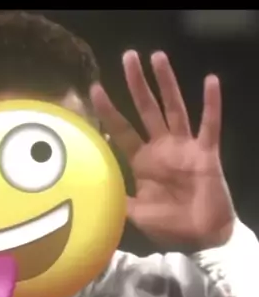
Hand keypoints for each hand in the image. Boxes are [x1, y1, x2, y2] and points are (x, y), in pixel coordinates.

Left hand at [91, 51, 234, 250]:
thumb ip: (114, 200)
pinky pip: (210, 125)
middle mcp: (161, 148)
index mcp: (141, 162)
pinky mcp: (206, 153)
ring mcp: (184, 148)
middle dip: (136, 84)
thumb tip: (85, 195)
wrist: (201, 239)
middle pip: (145, 109)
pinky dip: (211, 104)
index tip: (94, 89)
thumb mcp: (134, 215)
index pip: (121, 130)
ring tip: (157, 57)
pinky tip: (210, 82)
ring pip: (174, 108)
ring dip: (166, 83)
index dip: (108, 111)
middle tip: (127, 57)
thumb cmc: (168, 226)